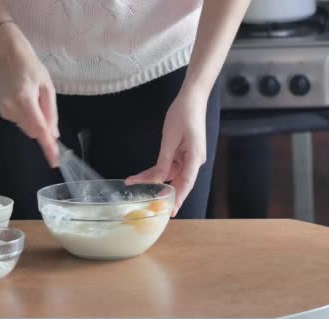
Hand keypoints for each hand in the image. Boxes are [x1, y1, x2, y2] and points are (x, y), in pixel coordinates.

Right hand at [0, 23, 59, 166]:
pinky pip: (20, 122)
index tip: (54, 160)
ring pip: (27, 128)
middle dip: (43, 127)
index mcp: (25, 99)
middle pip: (34, 131)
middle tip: (45, 107)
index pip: (39, 129)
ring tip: (33, 99)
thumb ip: (50, 113)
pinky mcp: (2, 112)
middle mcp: (12, 108)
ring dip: (35, 121)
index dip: (48, 146)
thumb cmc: (31, 68)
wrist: (8, 57)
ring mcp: (5, 110)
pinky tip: (25, 100)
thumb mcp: (47, 88)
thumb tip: (54, 135)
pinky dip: (27, 117)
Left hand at [125, 87, 207, 216]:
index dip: (178, 198)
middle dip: (162, 191)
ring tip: (134, 182)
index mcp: (195, 158)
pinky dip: (157, 170)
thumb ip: (164, 162)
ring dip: (154, 179)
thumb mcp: (169, 139)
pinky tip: (143, 175)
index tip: (171, 211)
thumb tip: (159, 180)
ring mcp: (189, 157)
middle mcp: (194, 160)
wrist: (191, 99)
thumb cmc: (183, 115)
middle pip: (178, 181)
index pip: (186, 183)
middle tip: (148, 204)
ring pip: (171, 174)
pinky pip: (170, 166)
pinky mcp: (183, 153)